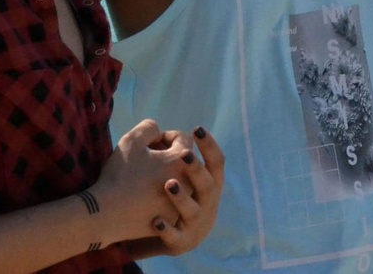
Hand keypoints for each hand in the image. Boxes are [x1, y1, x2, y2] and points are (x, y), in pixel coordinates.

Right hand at [93, 119, 198, 243]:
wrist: (106, 214)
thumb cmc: (121, 173)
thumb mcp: (132, 139)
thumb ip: (150, 127)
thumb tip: (159, 133)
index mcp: (181, 161)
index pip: (183, 139)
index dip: (166, 136)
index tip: (150, 144)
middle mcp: (187, 184)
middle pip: (184, 161)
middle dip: (168, 155)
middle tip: (148, 159)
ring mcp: (180, 205)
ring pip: (179, 182)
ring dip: (166, 175)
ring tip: (146, 177)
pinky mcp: (170, 221)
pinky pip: (171, 202)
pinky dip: (161, 195)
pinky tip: (144, 195)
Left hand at [129, 126, 224, 258]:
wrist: (171, 235)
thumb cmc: (175, 195)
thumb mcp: (184, 175)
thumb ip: (177, 155)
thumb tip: (158, 130)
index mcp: (210, 183)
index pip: (217, 162)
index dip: (209, 146)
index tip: (196, 129)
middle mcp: (207, 204)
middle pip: (208, 186)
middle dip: (197, 170)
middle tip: (183, 155)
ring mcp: (195, 225)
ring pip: (192, 212)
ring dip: (182, 197)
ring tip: (168, 184)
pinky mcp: (180, 244)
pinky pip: (175, 237)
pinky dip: (166, 229)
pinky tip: (155, 220)